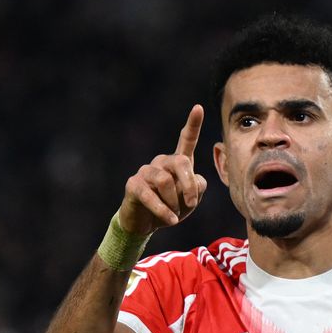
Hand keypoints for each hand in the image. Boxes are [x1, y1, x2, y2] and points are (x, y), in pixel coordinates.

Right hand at [118, 104, 207, 234]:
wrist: (145, 224)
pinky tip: (170, 220)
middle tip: (192, 203)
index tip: (198, 108)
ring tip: (175, 215)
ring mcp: (146, 172)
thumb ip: (197, 188)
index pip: (186, 140)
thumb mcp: (191, 201)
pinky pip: (151, 196)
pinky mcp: (133, 185)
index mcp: (178, 162)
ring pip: (165, 180)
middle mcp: (162, 162)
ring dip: (175, 201)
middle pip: (181, 161)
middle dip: (190, 184)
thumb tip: (195, 181)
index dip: (193, 124)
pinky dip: (163, 210)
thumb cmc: (171, 208)